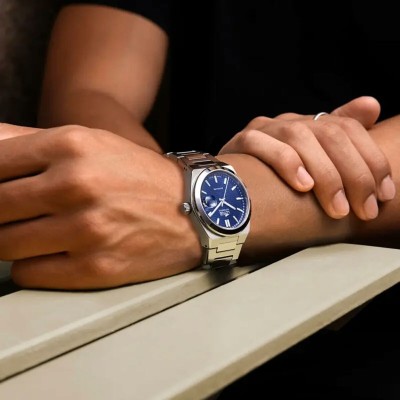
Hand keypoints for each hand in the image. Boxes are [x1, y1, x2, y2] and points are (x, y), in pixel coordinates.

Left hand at [0, 123, 200, 289]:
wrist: (194, 209)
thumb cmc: (138, 176)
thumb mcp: (90, 142)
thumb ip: (26, 140)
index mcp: (72, 146)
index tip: (3, 192)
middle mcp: (77, 186)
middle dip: (1, 213)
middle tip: (20, 213)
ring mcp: (86, 230)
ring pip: (4, 245)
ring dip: (15, 240)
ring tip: (42, 232)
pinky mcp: (96, 268)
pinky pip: (29, 274)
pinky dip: (35, 265)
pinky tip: (58, 253)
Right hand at [218, 96, 395, 219]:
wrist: (229, 185)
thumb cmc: (275, 180)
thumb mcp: (312, 164)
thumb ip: (341, 138)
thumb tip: (372, 107)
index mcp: (310, 124)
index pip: (349, 129)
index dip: (371, 160)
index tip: (384, 193)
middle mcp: (289, 121)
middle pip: (329, 133)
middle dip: (354, 174)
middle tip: (363, 209)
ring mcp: (264, 129)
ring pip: (299, 138)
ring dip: (325, 175)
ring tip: (337, 208)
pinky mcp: (241, 142)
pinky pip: (262, 144)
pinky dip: (285, 163)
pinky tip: (302, 185)